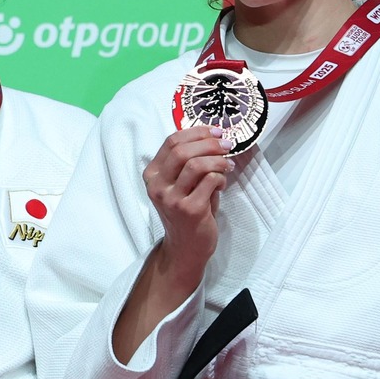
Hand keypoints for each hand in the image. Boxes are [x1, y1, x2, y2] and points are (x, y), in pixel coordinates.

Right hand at [144, 126, 232, 284]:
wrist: (186, 247)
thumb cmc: (187, 212)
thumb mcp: (180, 184)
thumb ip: (188, 162)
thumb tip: (215, 137)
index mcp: (152, 174)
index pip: (172, 142)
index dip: (197, 132)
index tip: (216, 131)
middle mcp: (157, 185)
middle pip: (182, 150)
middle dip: (209, 143)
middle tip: (227, 144)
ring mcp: (172, 198)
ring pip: (196, 164)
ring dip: (217, 160)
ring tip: (227, 165)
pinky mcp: (189, 209)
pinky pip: (209, 181)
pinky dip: (220, 177)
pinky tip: (222, 183)